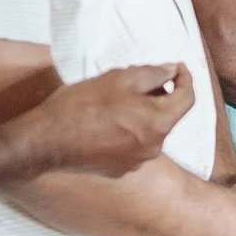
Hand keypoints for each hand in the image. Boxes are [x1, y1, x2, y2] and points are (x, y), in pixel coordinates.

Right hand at [19, 63, 194, 175]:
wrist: (47, 141)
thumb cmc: (82, 106)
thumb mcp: (120, 78)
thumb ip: (153, 73)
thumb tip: (171, 71)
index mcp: (159, 123)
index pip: (188, 98)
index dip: (186, 78)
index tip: (177, 66)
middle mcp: (155, 147)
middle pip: (168, 114)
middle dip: (158, 94)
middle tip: (136, 77)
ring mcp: (137, 161)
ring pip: (150, 129)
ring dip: (142, 112)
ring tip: (116, 98)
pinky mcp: (120, 169)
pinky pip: (133, 144)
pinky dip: (128, 129)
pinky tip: (106, 120)